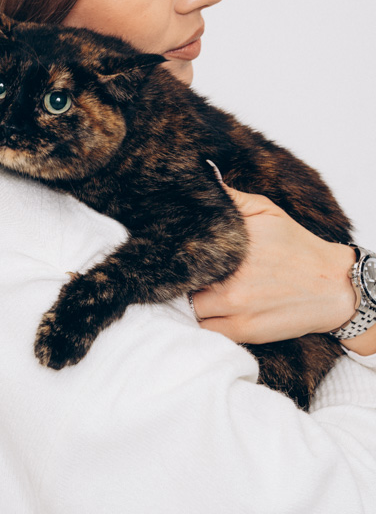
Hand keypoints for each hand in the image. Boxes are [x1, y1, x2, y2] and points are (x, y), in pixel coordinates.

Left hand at [191, 185, 358, 344]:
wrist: (334, 286)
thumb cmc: (298, 247)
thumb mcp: (267, 211)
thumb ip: (232, 198)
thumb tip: (204, 183)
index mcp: (233, 245)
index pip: (184, 249)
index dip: (179, 251)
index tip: (180, 250)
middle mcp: (230, 277)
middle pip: (184, 280)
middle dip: (187, 276)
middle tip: (197, 272)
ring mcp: (235, 306)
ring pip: (191, 306)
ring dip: (196, 300)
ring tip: (210, 290)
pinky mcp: (242, 330)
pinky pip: (206, 329)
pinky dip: (207, 322)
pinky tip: (218, 311)